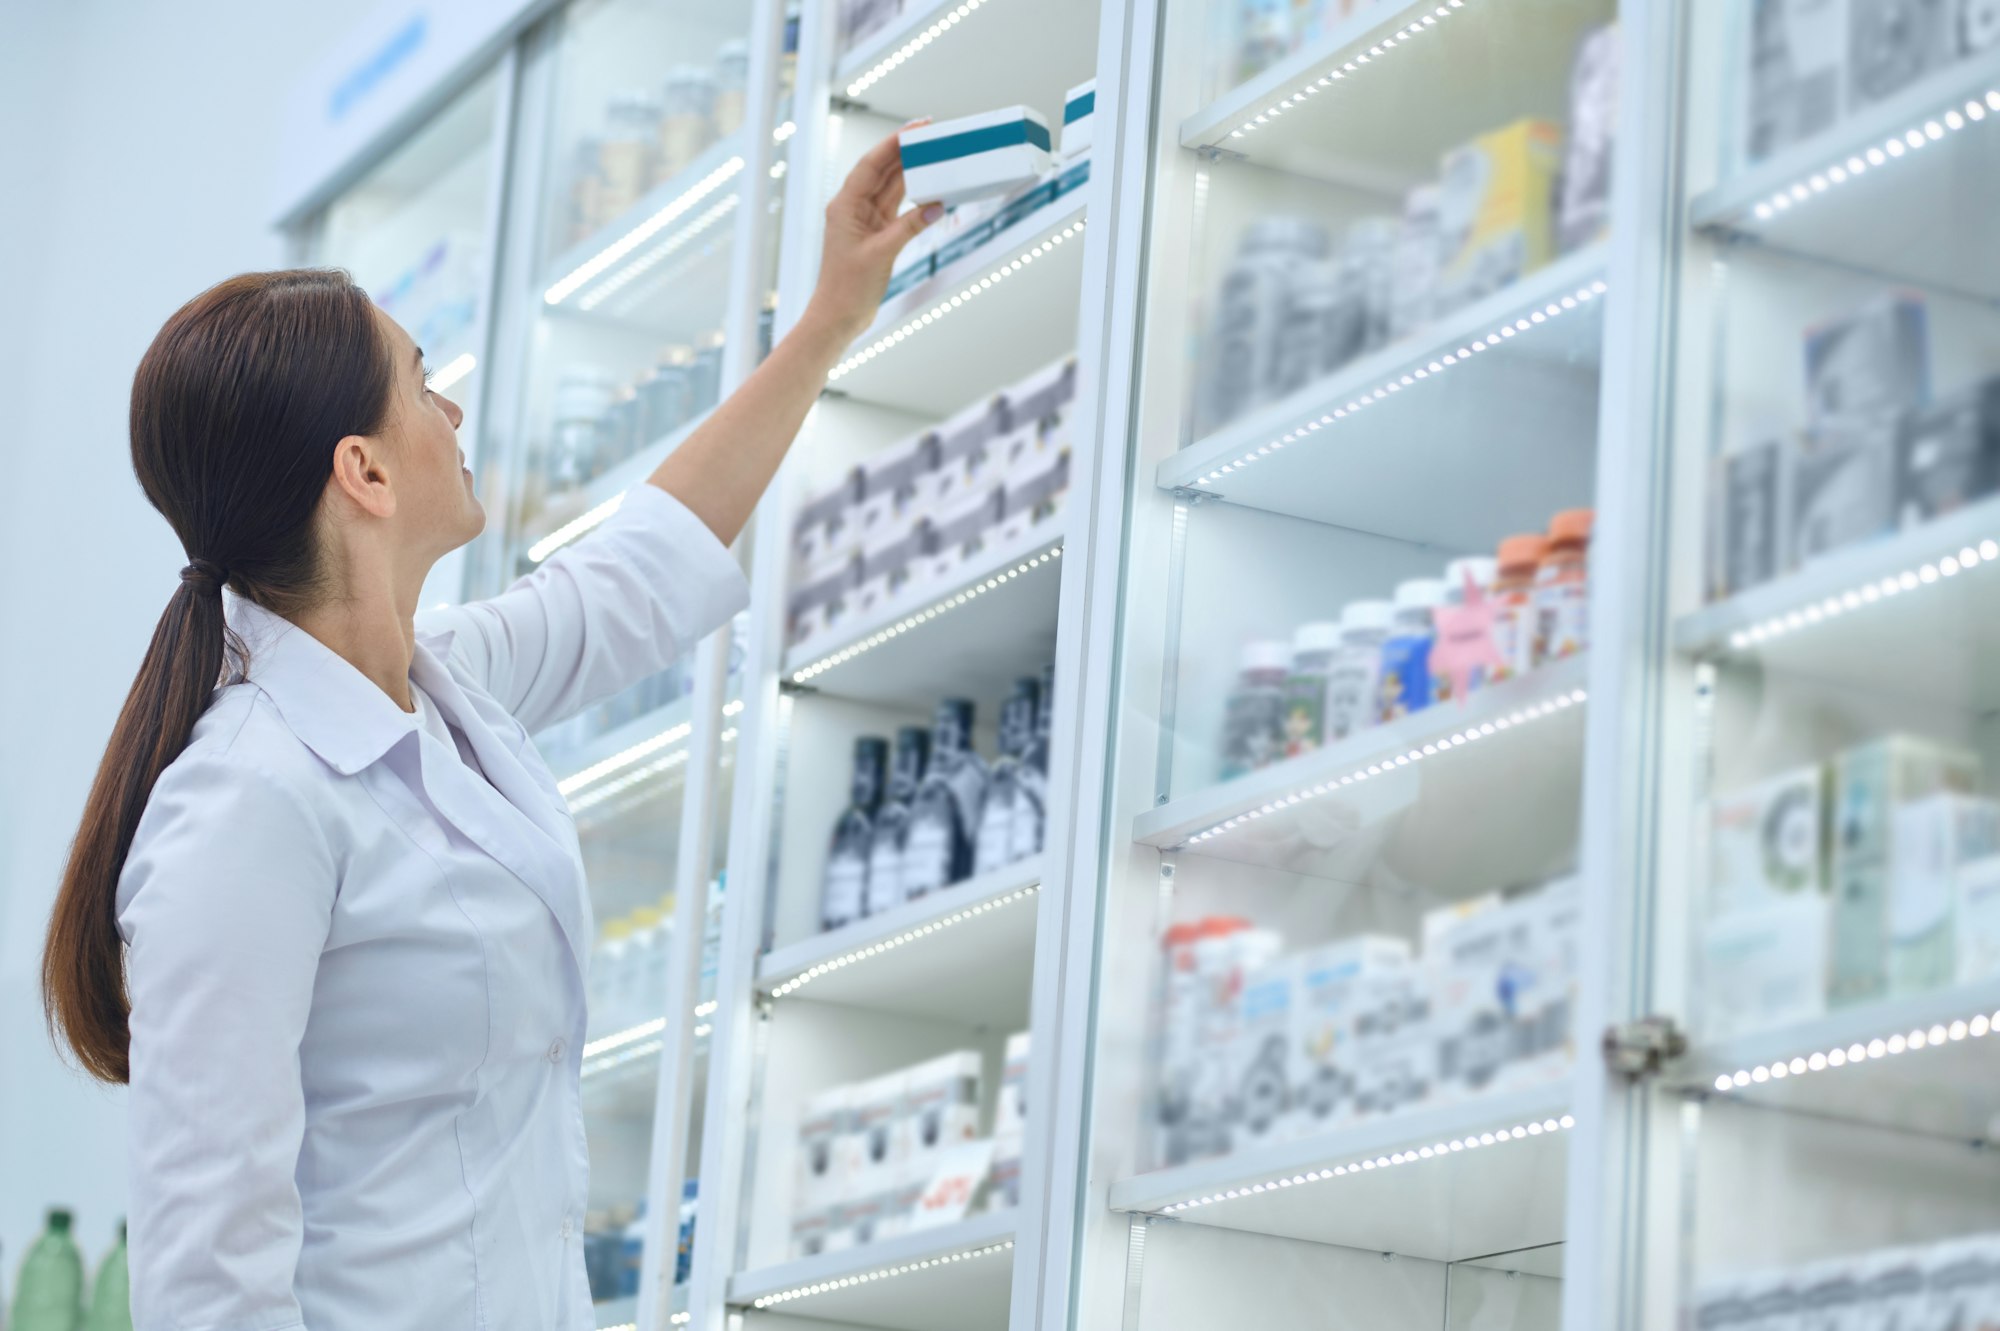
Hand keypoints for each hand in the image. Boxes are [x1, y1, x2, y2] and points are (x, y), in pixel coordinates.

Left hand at [804, 122, 943, 342]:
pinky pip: (897, 206)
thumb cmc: (848, 287)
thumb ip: (910, 227)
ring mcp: (865, 219)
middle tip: (930, 134)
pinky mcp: (876, 232)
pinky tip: (929, 187)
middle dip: (905, 151)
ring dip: (911, 171)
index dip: (893, 143)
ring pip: (891, 186)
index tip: (915, 128)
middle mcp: (853, 207)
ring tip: (933, 153)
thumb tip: (935, 206)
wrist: (839, 316)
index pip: (871, 165)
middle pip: (882, 170)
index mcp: (845, 205)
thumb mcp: (882, 253)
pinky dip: (913, 197)